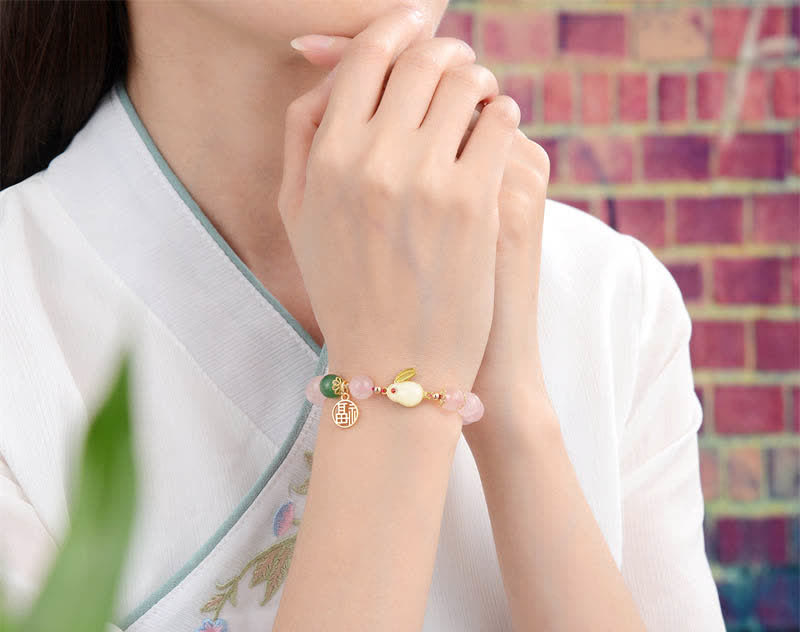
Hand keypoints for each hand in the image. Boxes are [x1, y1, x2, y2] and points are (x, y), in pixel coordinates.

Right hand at [281, 5, 520, 403]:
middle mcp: (371, 160)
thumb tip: (329, 69)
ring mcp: (425, 180)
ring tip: (478, 98)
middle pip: (419, 60)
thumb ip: (303, 138)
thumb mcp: (301, 219)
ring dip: (476, 80)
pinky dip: (502, 116)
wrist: (395, 365)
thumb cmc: (348, 292)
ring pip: (464, 82)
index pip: (366, 58)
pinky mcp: (474, 204)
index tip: (418, 22)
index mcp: (325, 159)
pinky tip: (497, 130)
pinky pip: (499, 122)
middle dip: (444, 50)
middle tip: (457, 62)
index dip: (396, 29)